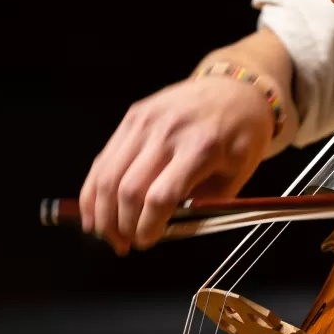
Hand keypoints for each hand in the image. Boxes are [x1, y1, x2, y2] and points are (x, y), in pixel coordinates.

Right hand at [79, 75, 272, 253]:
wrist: (234, 89)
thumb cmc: (240, 135)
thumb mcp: (236, 175)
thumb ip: (204, 205)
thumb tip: (164, 230)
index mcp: (201, 148)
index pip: (160, 197)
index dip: (147, 227)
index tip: (146, 242)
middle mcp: (168, 132)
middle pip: (127, 189)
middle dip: (121, 226)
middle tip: (125, 244)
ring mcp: (146, 121)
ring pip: (107, 174)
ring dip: (101, 212)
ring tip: (106, 234)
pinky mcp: (133, 116)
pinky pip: (104, 157)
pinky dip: (93, 188)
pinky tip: (94, 210)